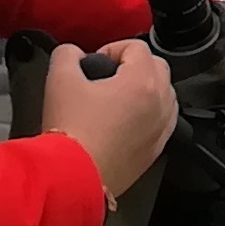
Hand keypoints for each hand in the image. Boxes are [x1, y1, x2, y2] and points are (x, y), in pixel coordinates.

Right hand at [41, 40, 175, 196]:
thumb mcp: (59, 80)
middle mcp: (159, 104)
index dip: (112, 48)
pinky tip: (125, 120)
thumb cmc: (71, 134)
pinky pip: (162, 121)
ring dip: (145, 88)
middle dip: (133, 65)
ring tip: (116, 97)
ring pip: (165, 94)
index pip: (137, 47)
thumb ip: (67, 54)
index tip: (94, 62)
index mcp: (142, 82)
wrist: (74, 178)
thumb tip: (73, 54)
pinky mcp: (156, 150)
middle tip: (107, 75)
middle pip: (158, 66)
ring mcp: (161, 129)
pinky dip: (149, 114)